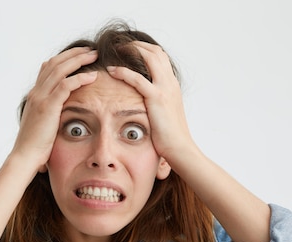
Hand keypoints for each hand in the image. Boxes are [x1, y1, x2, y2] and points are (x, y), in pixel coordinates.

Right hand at [12, 47, 97, 171]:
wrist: (25, 157)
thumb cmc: (36, 148)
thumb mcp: (43, 126)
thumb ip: (50, 116)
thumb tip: (60, 117)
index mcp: (35, 96)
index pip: (48, 69)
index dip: (64, 59)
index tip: (79, 56)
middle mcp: (36, 93)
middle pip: (55, 63)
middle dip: (73, 54)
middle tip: (90, 50)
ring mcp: (40, 98)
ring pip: (60, 69)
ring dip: (78, 60)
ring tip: (94, 55)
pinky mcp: (48, 106)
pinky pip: (65, 85)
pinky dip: (79, 78)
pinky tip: (92, 76)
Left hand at [106, 41, 193, 162]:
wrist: (180, 148)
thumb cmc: (171, 136)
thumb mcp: (165, 114)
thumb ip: (158, 104)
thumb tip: (146, 105)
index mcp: (172, 85)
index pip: (161, 57)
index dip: (145, 50)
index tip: (130, 50)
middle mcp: (170, 83)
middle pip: (156, 52)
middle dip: (138, 44)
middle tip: (121, 45)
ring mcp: (165, 88)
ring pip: (149, 57)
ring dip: (132, 50)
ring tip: (116, 50)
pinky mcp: (156, 98)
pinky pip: (137, 78)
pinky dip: (123, 71)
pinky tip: (112, 71)